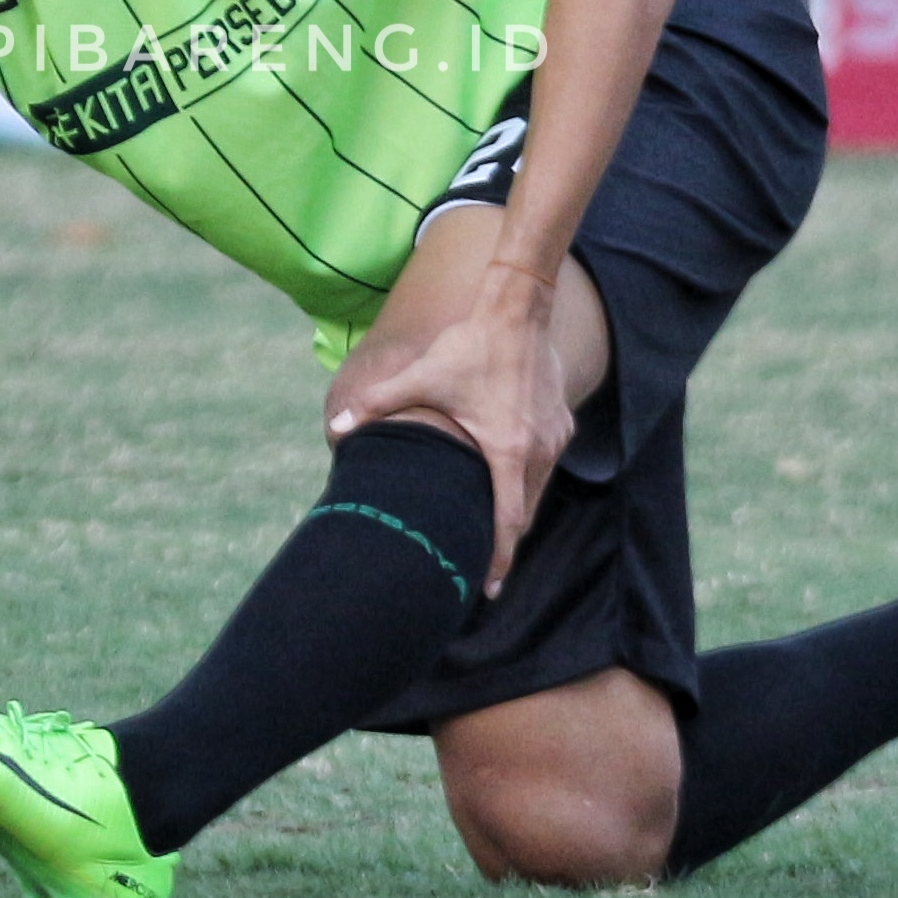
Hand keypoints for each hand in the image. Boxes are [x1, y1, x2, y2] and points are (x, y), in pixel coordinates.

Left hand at [326, 268, 571, 597]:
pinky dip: (527, 479)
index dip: (498, 558)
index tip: (488, 588)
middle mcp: (539, 451)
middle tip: (483, 573)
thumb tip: (335, 430)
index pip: (508, 521)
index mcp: (507, 450)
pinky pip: (544, 464)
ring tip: (493, 533)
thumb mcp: (421, 376)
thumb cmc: (469, 346)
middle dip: (504, 543)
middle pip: (524, 513)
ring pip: (537, 490)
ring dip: (516, 510)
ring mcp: (555, 437)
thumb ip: (377, 405)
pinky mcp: (562, 423)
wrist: (519, 309)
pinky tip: (507, 478)